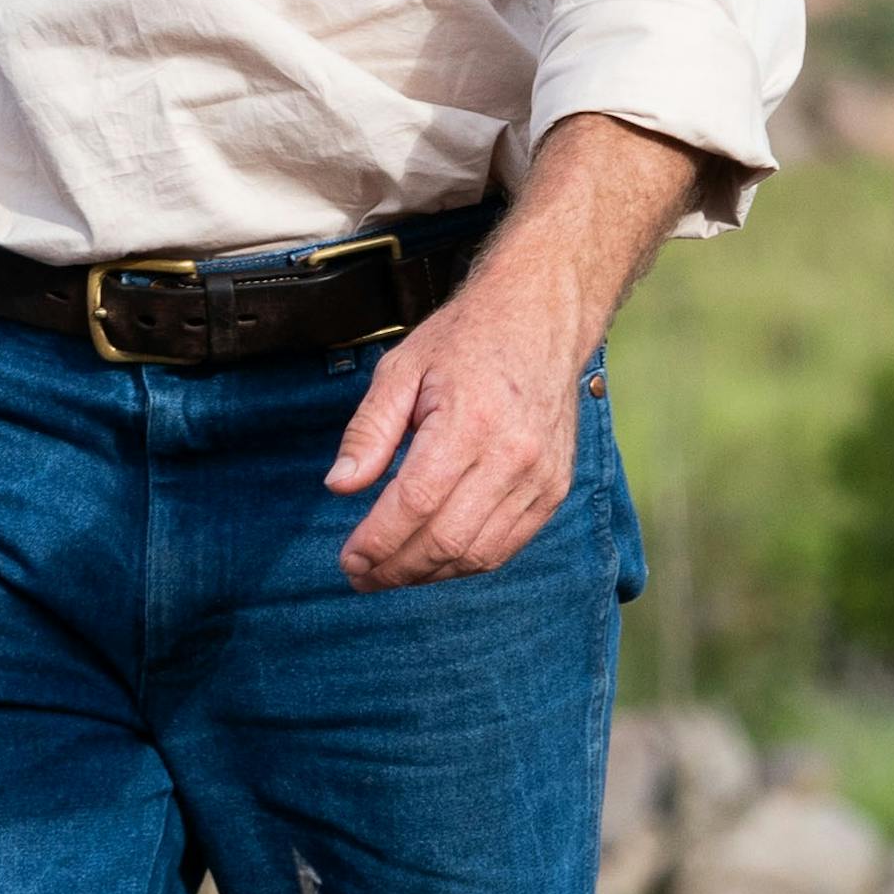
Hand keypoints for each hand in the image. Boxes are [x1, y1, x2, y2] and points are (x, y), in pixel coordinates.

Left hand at [318, 272, 595, 591]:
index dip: (377, 541)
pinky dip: (466, 562)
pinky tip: (433, 559)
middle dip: (395, 568)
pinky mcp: (554, 489)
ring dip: (428, 574)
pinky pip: (507, 546)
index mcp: (470, 421)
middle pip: (447, 539)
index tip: (348, 560)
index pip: (416, 502)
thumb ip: (369, 430)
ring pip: (478, 553)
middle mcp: (513, 455)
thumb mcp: (401, 369)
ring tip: (389, 572)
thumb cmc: (465, 340)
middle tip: (359, 575)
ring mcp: (540, 477)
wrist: (540, 318)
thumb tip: (339, 485)